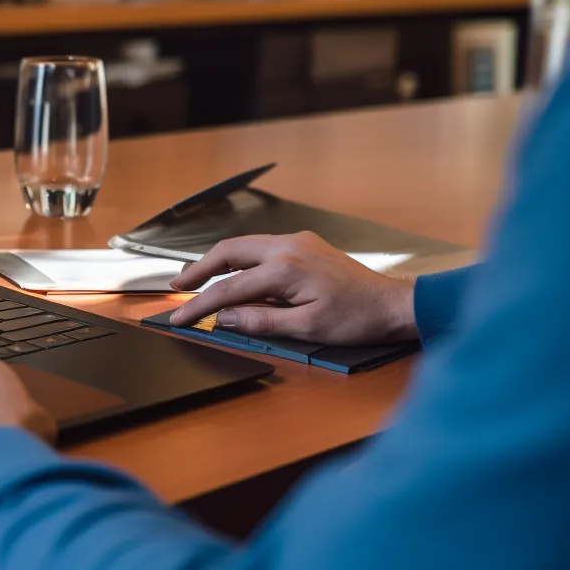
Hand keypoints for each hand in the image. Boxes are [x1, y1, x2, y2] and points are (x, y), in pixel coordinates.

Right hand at [167, 232, 418, 345]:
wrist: (394, 304)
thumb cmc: (357, 318)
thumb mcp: (306, 328)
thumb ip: (260, 321)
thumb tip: (224, 317)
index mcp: (285, 268)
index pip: (229, 288)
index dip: (199, 305)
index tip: (178, 318)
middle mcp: (288, 246)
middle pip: (228, 251)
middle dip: (198, 269)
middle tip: (176, 287)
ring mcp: (297, 242)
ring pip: (244, 246)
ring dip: (218, 262)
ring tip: (197, 280)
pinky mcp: (305, 244)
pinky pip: (261, 248)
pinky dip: (240, 259)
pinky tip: (234, 273)